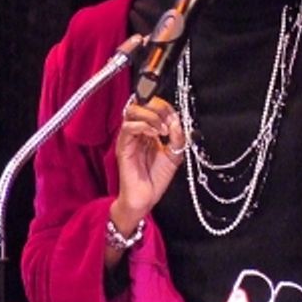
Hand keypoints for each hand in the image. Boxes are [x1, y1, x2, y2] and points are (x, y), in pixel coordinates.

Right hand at [114, 94, 185, 221]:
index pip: (151, 107)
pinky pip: (128, 128)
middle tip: (169, 119)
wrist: (145, 198)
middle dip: (157, 106)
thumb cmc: (156, 179)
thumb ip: (177, 138)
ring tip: (163, 129)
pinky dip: (144, 126)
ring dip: (151, 116)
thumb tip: (176, 122)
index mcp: (149, 131)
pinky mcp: (123, 147)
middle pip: (139, 103)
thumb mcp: (174, 155)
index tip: (175, 115)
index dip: (164, 106)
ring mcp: (129, 138)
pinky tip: (155, 135)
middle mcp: (137, 132)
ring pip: (131, 111)